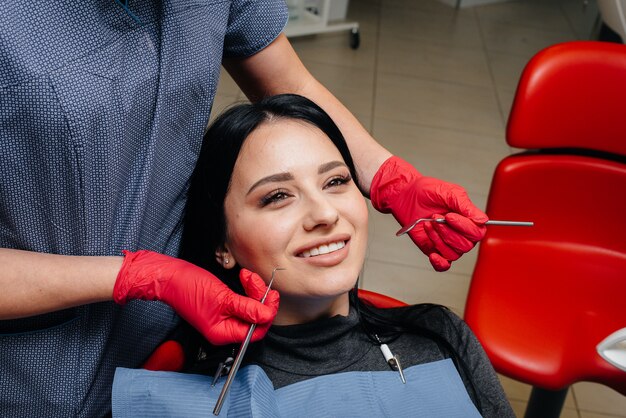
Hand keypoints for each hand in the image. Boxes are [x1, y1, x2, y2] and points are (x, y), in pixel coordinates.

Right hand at [113, 250, 278, 344]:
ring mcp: (223, 317)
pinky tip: (243, 278)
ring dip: (253, 290)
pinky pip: (242, 301)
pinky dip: (246, 289)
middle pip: (255, 319)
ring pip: (250, 307)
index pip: (255, 331)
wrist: (169, 277)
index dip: (266, 314)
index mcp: (223, 333)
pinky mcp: (222, 305)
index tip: (271, 295)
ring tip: (247, 276)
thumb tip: (266, 316)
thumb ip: (247, 308)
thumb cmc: (188, 288)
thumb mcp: (223, 298)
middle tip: (256, 281)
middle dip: (260, 298)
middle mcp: (224, 329)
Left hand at [370, 156, 487, 271]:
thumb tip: (483, 220)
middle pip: (466, 245)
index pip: (478, 232)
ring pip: (454, 254)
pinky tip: (433, 254)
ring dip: (439, 239)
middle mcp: (461, 233)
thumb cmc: (428, 191)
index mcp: (468, 219)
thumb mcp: (449, 192)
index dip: (464, 227)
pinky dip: (439, 263)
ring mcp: (448, 243)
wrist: (407, 195)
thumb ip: (466, 206)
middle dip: (448, 232)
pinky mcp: (434, 249)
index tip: (449, 216)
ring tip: (429, 224)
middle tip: (435, 218)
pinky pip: (443, 265)